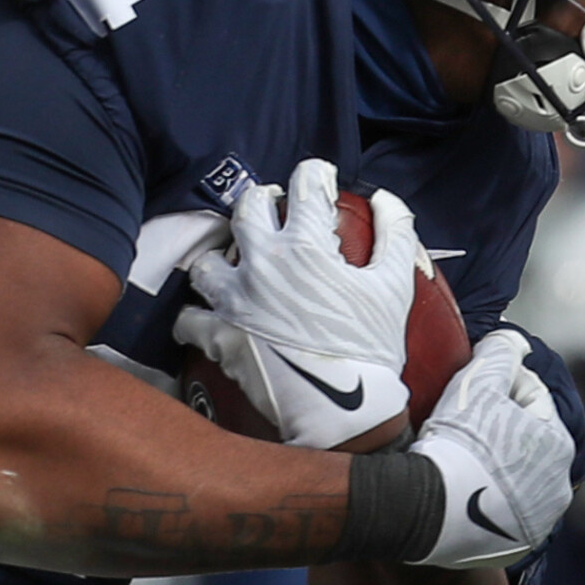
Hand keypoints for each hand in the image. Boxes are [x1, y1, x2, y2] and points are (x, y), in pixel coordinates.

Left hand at [173, 160, 422, 449]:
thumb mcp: (394, 285)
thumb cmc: (372, 347)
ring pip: (207, 261)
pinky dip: (196, 317)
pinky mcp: (217, 335)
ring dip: (219, 259)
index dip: (314, 175)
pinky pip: (190, 318)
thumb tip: (386, 200)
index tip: (318, 179)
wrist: (343, 410)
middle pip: (246, 208)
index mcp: (304, 246)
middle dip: (262, 200)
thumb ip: (394, 234)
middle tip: (275, 208)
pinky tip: (206, 316)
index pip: (303, 185)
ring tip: (234, 266)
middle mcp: (261, 264)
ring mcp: (234, 299)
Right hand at [407, 330, 574, 569]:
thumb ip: (499, 354)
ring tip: (460, 463)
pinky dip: (489, 502)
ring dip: (497, 468)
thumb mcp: (476, 385)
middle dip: (500, 431)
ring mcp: (540, 519)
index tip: (467, 394)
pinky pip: (504, 514)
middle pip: (525, 442)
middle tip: (460, 427)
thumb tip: (513, 340)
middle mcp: (559, 485)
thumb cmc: (457, 441)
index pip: (529, 398)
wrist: (430, 508)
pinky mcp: (517, 545)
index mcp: (558, 443)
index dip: (497, 388)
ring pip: (517, 480)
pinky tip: (463, 495)